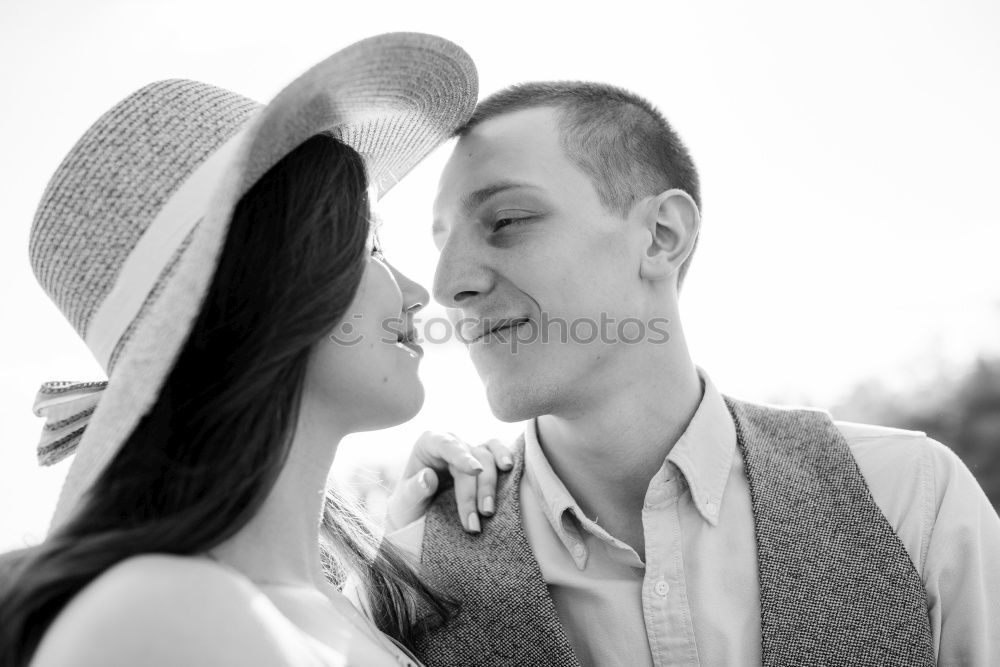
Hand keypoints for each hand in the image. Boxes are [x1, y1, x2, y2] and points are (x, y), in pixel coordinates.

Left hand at [385, 431, 513, 533]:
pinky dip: (505, 457)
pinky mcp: (484, 460)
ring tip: (489, 509)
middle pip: (470, 458)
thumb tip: (428, 477)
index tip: (474, 471)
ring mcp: (469, 450)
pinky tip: (511, 469)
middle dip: (474, 490)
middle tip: (476, 520)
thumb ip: (414, 490)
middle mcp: (451, 443)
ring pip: (487, 457)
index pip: (445, 445)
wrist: (419, 516)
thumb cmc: (409, 505)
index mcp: (429, 444)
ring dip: (491, 484)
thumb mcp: (404, 502)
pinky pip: (497, 452)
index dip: (461, 456)